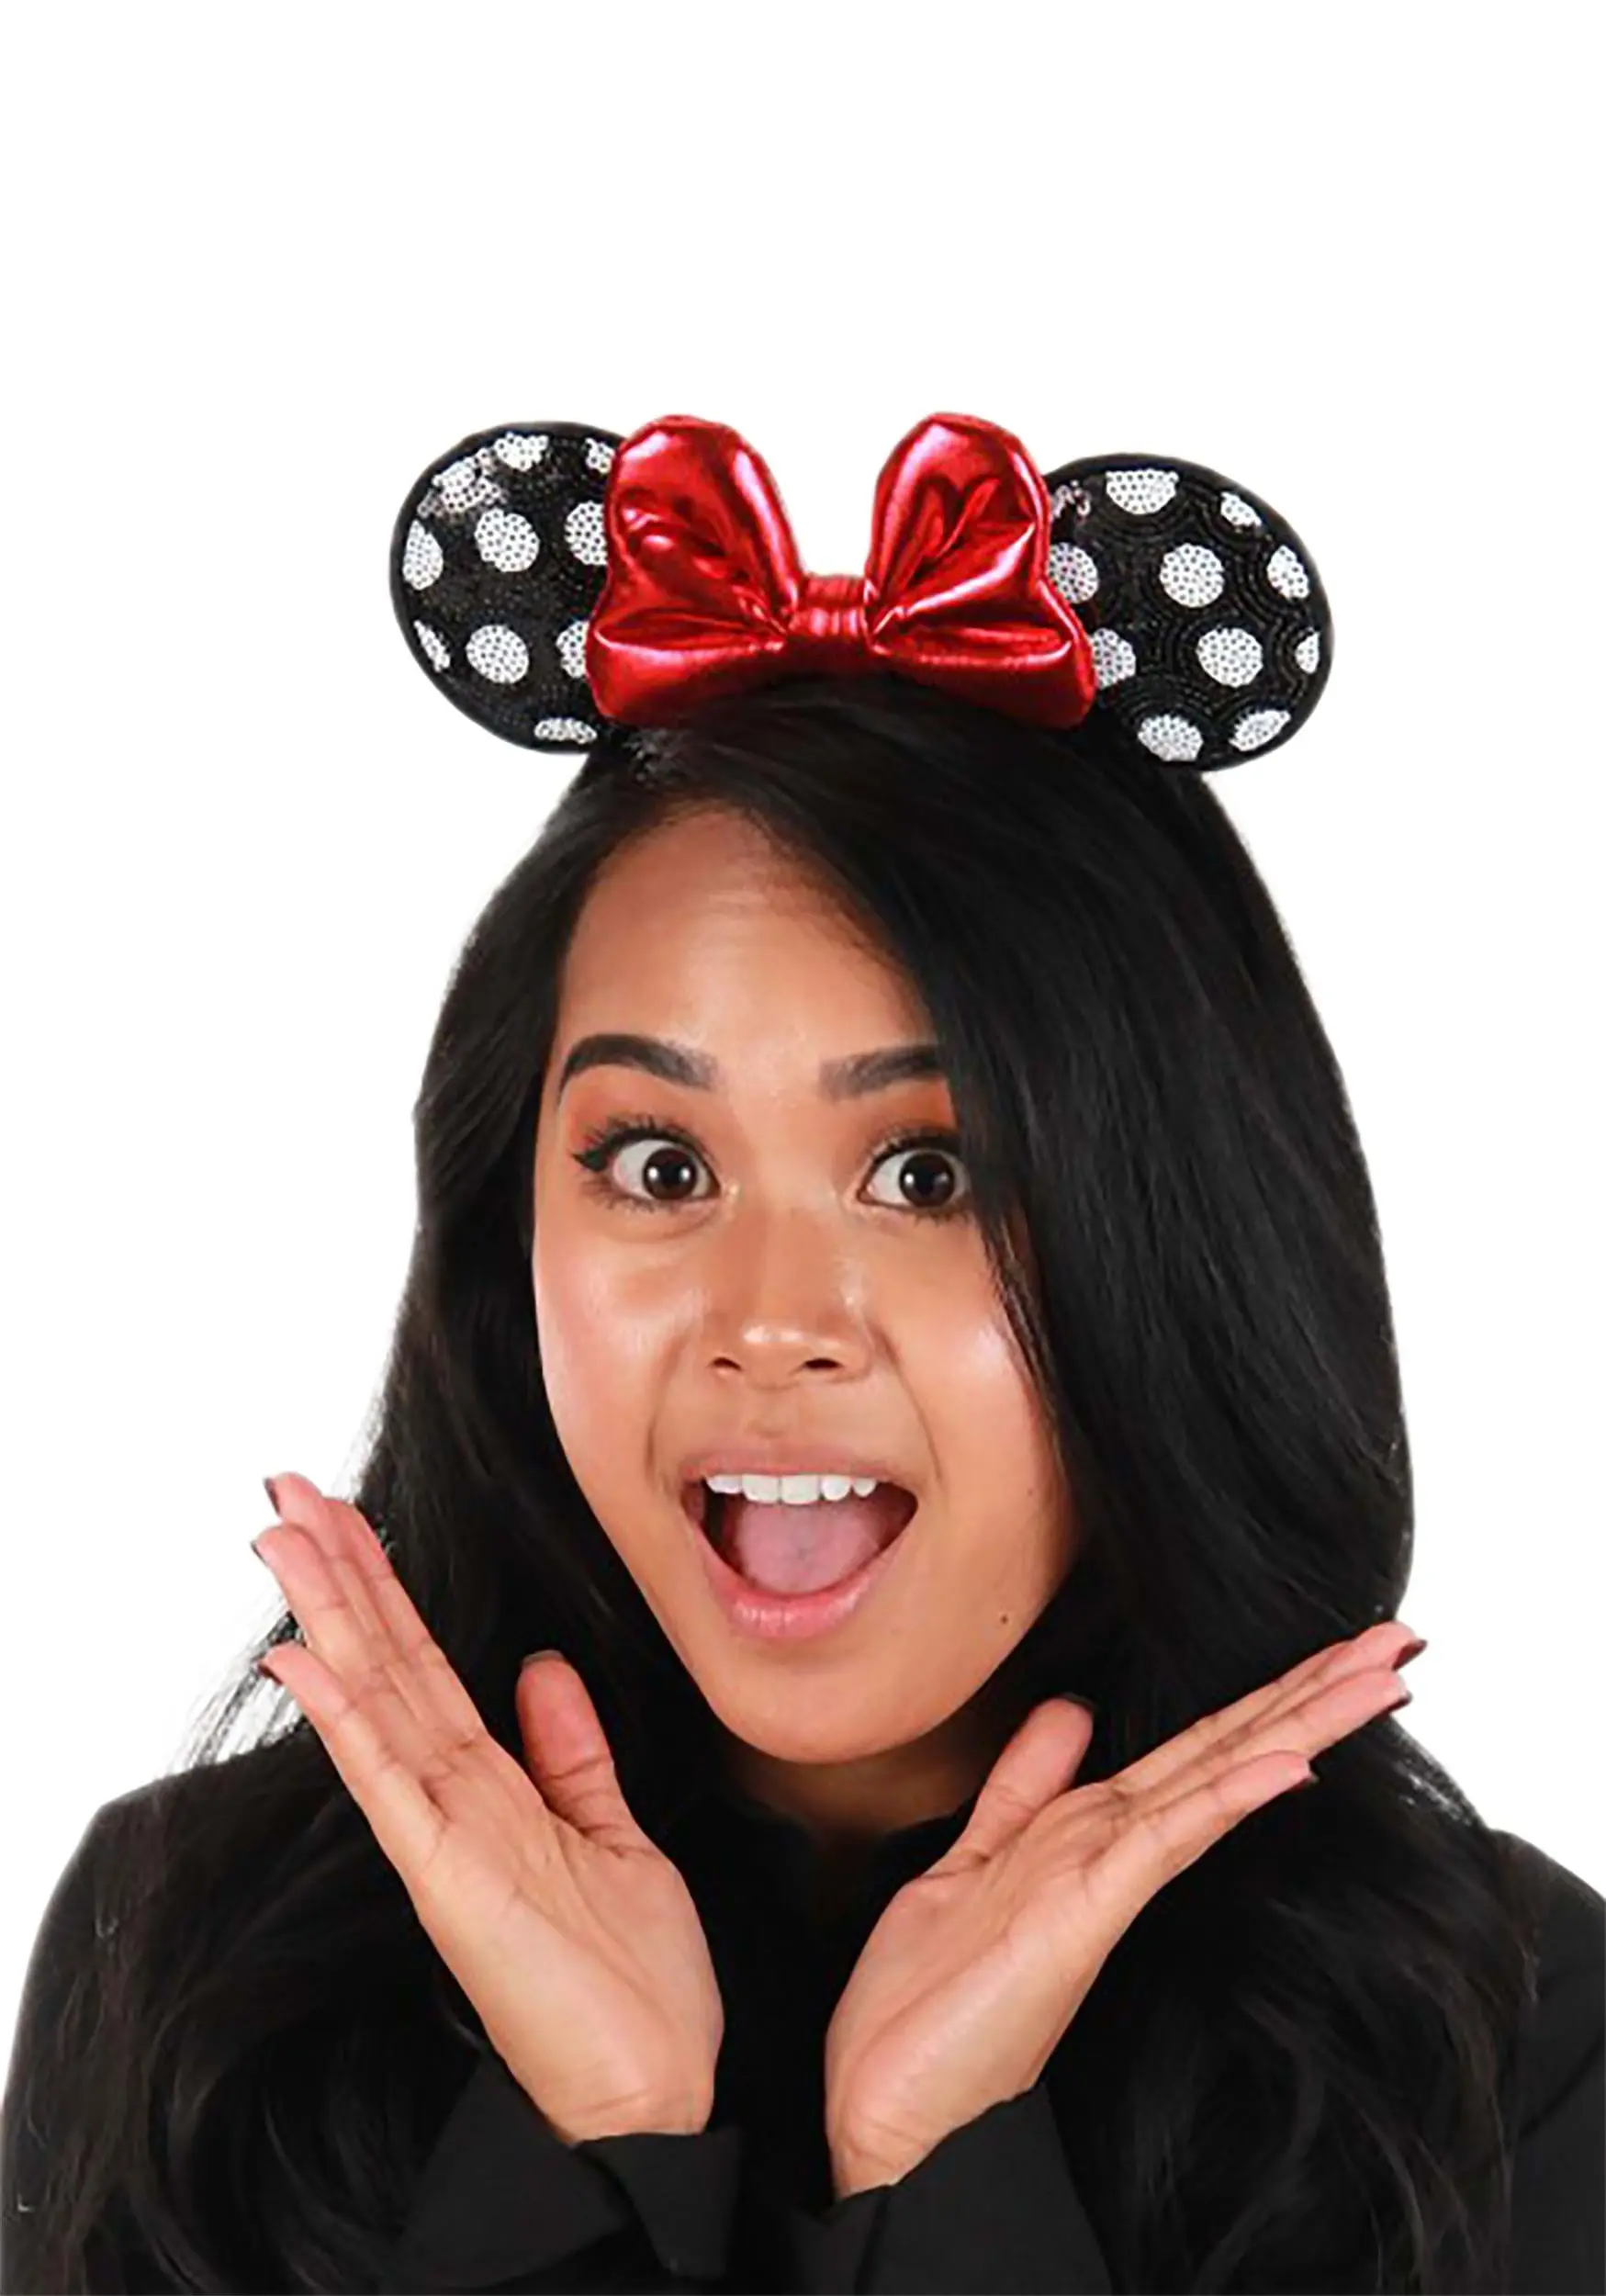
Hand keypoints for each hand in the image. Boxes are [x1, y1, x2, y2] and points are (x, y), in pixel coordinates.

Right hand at [251, 1471, 723, 2144]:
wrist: (654, 2088)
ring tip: (281, 1536)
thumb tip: (540, 1670)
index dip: (384, 1588)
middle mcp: (455, 1803)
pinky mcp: (448, 1878)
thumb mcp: (613, 1836)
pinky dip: (346, 1716)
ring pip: (375, 1701)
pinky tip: (307, 1659)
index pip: (425, 1667)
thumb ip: (571, 1754)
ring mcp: (443, 1838)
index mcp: (493, 1790)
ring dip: (328, 1614)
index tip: (345, 1518)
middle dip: (338, 1573)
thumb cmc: (636, 1984)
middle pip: (386, 1665)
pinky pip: (388, 1780)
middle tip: (286, 1490)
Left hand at [823, 1618, 1423, 2194]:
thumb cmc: (929, 2002)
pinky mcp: (1086, 1911)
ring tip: (1380, 1674)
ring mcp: (1107, 1877)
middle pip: (1229, 1751)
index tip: (1339, 1649)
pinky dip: (1229, 1795)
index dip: (1268, 1695)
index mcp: (1092, 1828)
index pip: (1199, 1747)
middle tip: (1398, 1642)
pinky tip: (1288, 1763)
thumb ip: (1026, 1785)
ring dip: (1301, 1723)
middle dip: (1313, 1694)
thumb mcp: (973, 1859)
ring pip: (1219, 1778)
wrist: (887, 2100)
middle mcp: (1113, 1846)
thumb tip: (1071, 1710)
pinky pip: (1166, 1838)